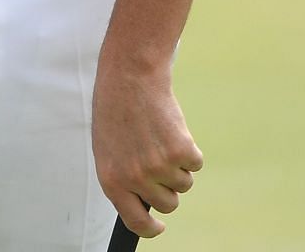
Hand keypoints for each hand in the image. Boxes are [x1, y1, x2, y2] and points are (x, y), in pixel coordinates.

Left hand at [92, 53, 202, 237]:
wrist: (130, 77)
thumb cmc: (116, 110)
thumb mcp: (107, 149)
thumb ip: (123, 179)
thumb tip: (142, 203)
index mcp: (112, 181)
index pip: (136, 222)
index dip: (151, 227)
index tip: (159, 226)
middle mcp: (136, 179)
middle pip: (168, 204)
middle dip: (169, 188)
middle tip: (161, 162)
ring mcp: (159, 166)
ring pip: (184, 183)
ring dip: (179, 165)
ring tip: (161, 138)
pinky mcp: (181, 150)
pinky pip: (196, 163)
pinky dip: (190, 149)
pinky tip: (172, 128)